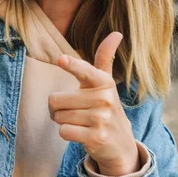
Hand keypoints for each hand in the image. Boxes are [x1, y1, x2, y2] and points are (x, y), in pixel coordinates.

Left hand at [49, 32, 139, 174]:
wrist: (120, 144)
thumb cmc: (105, 108)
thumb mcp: (105, 83)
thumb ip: (105, 58)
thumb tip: (116, 33)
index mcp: (103, 82)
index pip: (85, 71)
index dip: (71, 65)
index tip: (61, 59)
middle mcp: (105, 99)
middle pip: (56, 99)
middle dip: (58, 107)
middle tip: (75, 110)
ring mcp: (101, 119)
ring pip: (59, 116)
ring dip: (62, 121)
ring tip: (80, 122)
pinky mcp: (96, 137)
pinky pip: (64, 131)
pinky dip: (67, 133)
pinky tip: (81, 133)